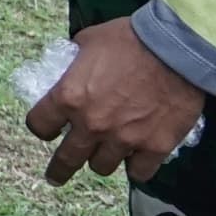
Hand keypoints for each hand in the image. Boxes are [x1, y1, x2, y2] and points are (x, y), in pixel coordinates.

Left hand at [23, 12, 205, 184]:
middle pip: (66, 159)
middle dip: (58, 170)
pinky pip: (139, 173)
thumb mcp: (89, 40)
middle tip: (55, 177)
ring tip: (105, 156)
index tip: (47, 130)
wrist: (176, 48)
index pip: (39, 125)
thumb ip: (75, 61)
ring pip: (102, 167)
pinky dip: (137, 167)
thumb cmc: (129, 38)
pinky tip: (137, 160)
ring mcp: (123, 140)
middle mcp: (91, 124)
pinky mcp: (154, 148)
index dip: (42, 127)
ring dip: (101, 160)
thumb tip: (71, 66)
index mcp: (69, 97)